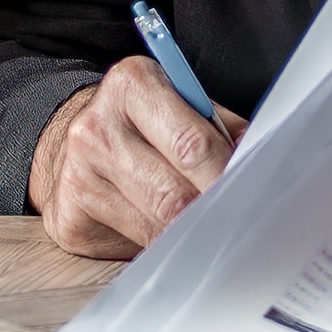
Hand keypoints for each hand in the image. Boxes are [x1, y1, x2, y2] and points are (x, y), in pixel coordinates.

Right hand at [28, 55, 245, 259]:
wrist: (74, 141)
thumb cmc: (144, 122)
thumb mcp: (182, 104)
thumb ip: (220, 127)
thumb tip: (262, 156)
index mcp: (132, 84)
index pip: (191, 143)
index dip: (225, 175)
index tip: (248, 193)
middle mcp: (97, 128)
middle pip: (172, 192)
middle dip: (210, 210)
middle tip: (237, 222)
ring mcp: (78, 176)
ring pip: (154, 224)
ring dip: (189, 233)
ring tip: (211, 230)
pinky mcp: (70, 217)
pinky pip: (131, 242)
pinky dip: (161, 246)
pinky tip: (172, 238)